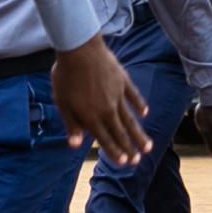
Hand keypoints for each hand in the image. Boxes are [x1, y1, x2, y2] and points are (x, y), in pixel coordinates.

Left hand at [52, 34, 150, 163]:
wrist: (79, 49)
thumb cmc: (66, 76)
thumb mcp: (63, 102)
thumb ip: (71, 124)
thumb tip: (75, 145)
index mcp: (92, 116)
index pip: (105, 139)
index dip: (114, 152)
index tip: (124, 163)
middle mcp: (108, 109)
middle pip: (121, 132)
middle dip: (130, 149)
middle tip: (138, 161)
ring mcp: (118, 95)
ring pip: (131, 119)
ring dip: (139, 134)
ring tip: (148, 146)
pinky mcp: (123, 81)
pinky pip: (134, 96)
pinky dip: (139, 105)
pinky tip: (145, 113)